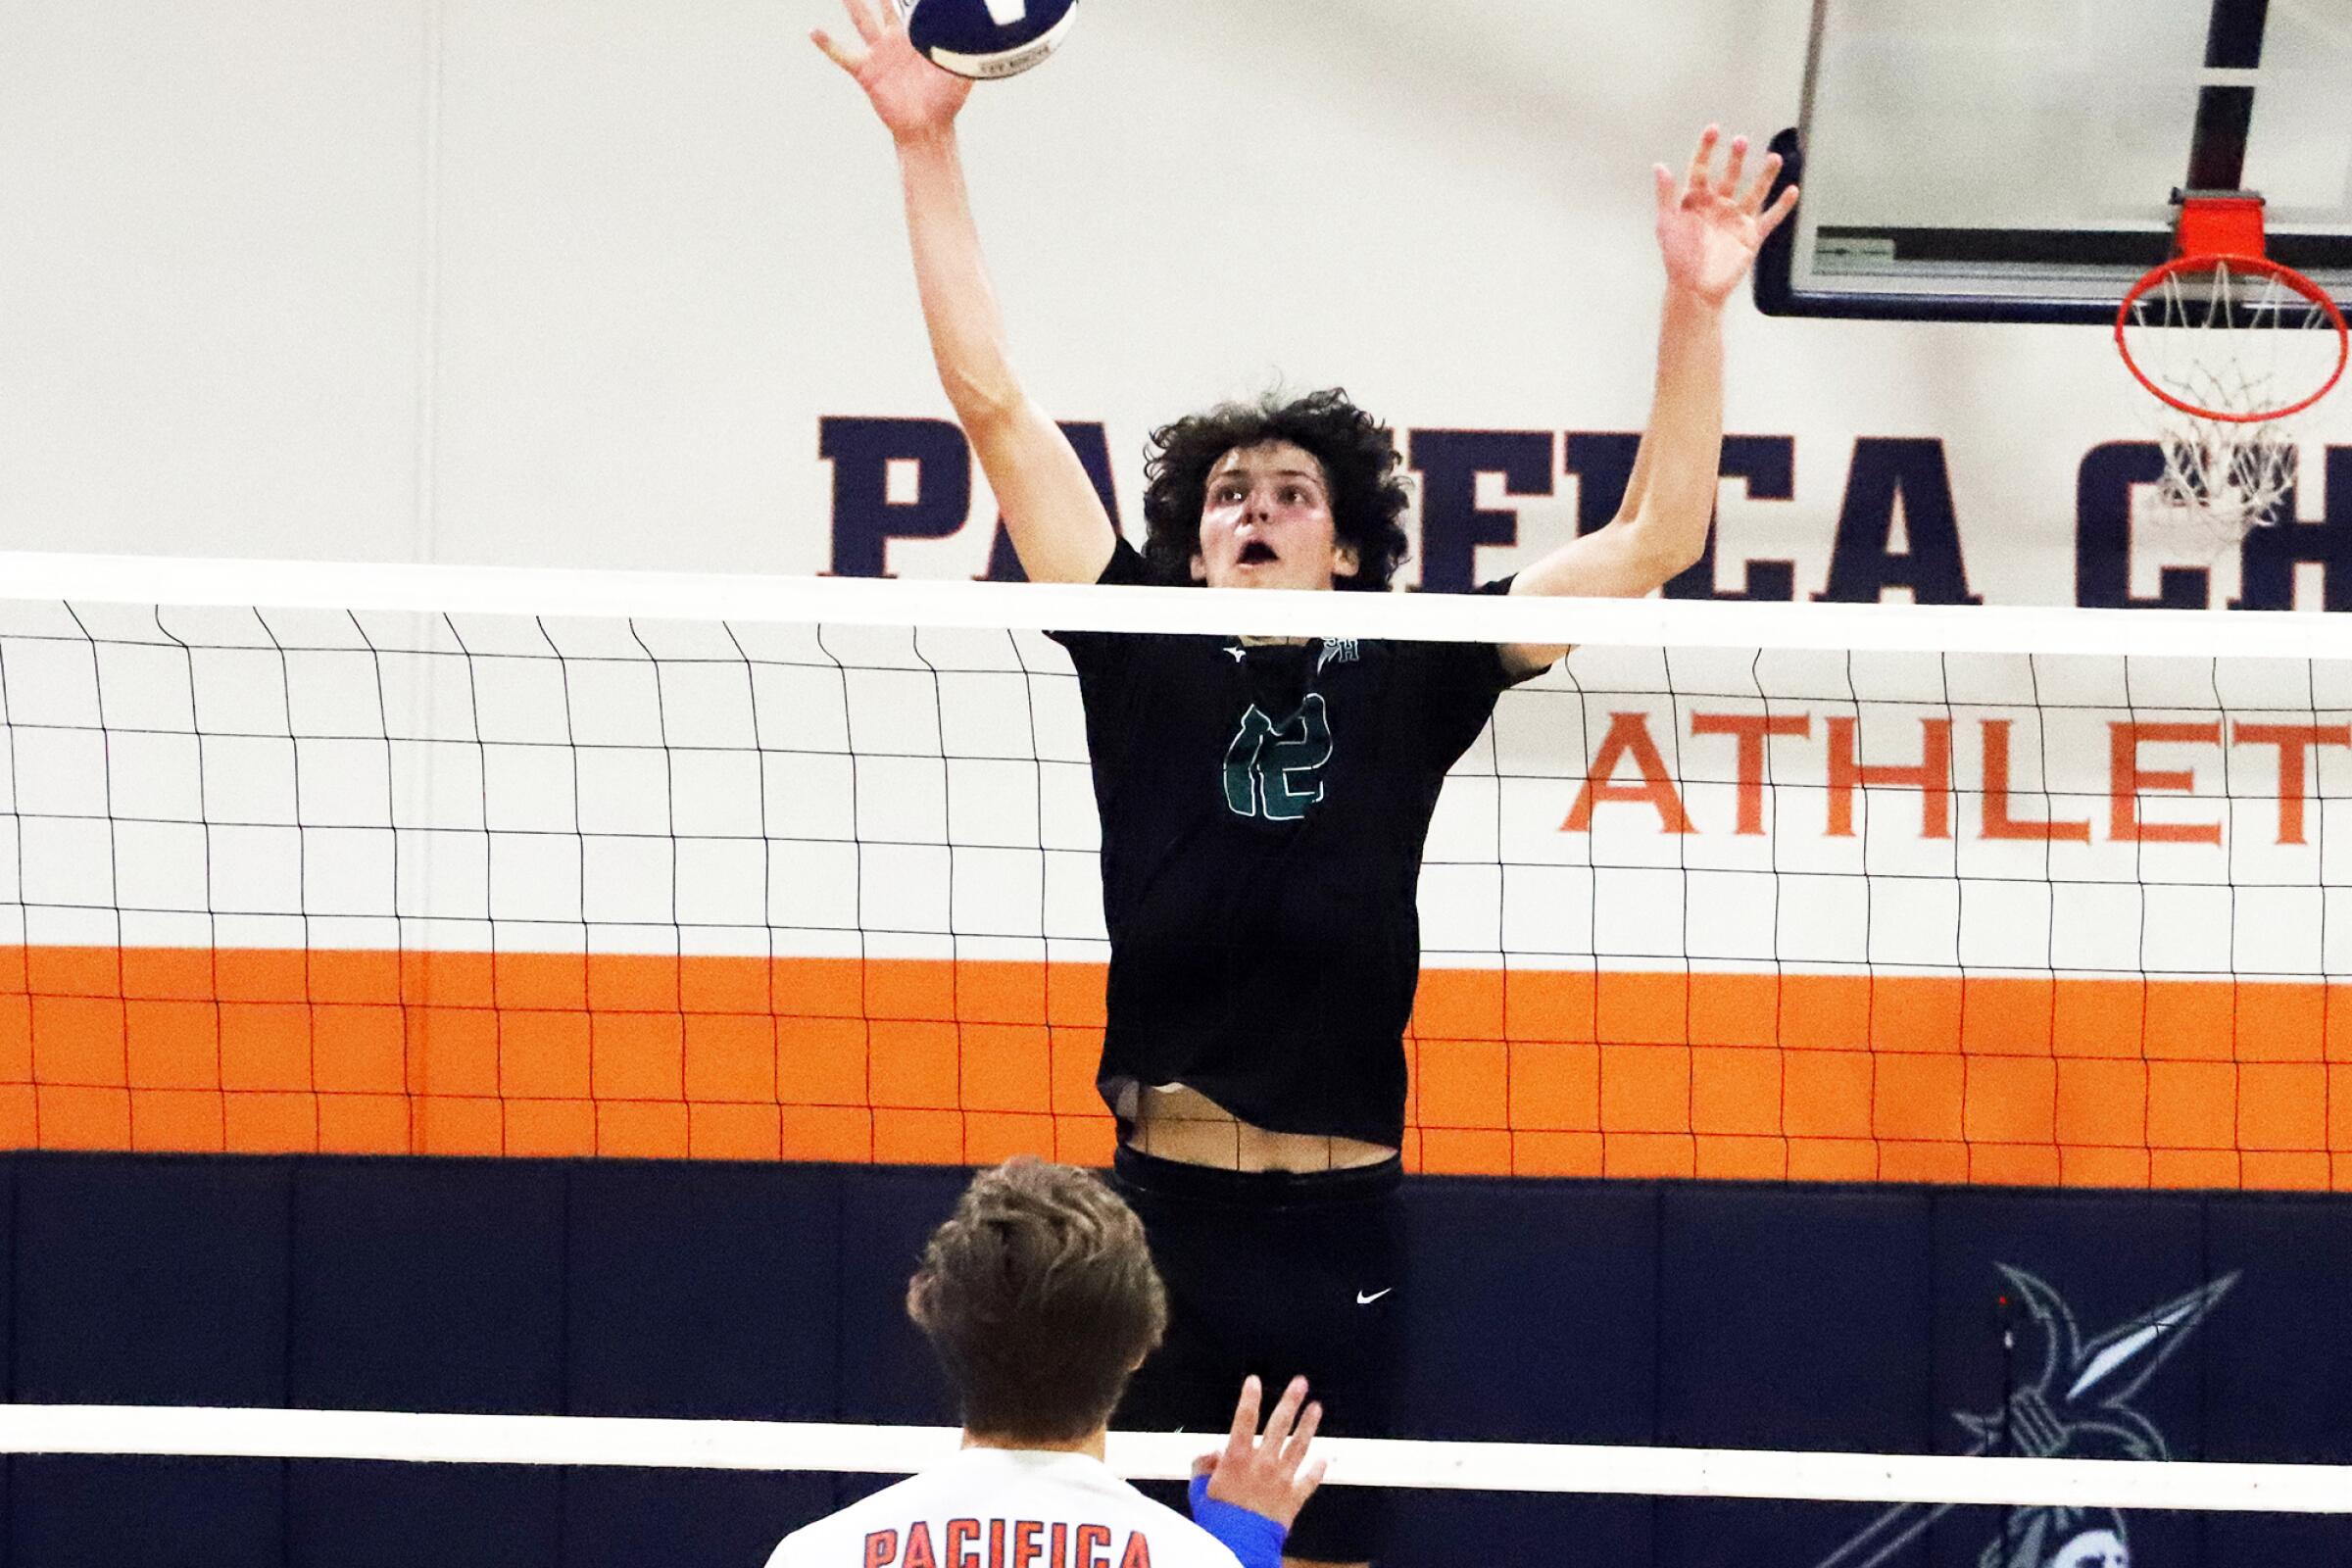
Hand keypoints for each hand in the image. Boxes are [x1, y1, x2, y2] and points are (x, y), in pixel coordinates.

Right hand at [812, 0, 971, 144]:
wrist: (927, 128)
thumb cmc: (946, 101)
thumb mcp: (961, 71)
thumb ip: (967, 49)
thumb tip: (980, 30)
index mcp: (917, 36)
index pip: (912, 5)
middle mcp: (895, 40)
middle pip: (883, 4)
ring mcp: (878, 54)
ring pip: (862, 20)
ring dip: (852, 3)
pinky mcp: (865, 72)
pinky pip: (843, 55)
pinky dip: (828, 43)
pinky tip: (813, 31)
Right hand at [1194, 1376, 1325, 1530]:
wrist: (1239, 1546)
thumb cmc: (1216, 1520)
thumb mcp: (1198, 1490)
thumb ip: (1203, 1466)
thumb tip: (1211, 1452)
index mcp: (1237, 1459)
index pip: (1244, 1420)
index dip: (1249, 1398)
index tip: (1254, 1381)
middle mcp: (1262, 1463)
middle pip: (1279, 1425)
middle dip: (1290, 1401)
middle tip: (1300, 1383)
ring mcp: (1281, 1479)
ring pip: (1299, 1445)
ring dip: (1308, 1425)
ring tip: (1317, 1408)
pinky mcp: (1293, 1498)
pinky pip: (1309, 1480)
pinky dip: (1318, 1469)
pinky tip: (1324, 1458)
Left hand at [1652, 126, 1798, 307]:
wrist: (1694, 289)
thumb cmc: (1677, 259)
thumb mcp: (1667, 223)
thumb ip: (1665, 195)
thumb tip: (1660, 166)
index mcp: (1696, 202)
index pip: (1701, 169)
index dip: (1706, 149)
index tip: (1714, 130)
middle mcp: (1718, 207)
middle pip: (1730, 176)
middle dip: (1736, 158)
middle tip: (1741, 141)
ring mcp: (1735, 220)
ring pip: (1754, 191)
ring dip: (1764, 175)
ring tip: (1773, 157)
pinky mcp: (1750, 236)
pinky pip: (1770, 218)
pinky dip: (1782, 205)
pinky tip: (1792, 190)